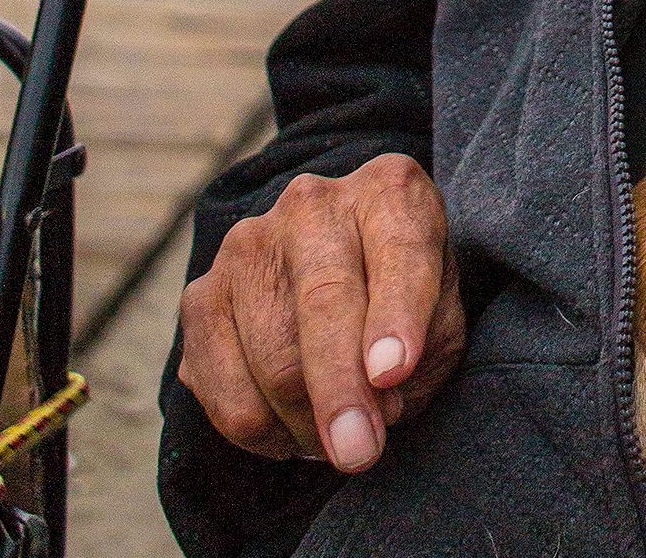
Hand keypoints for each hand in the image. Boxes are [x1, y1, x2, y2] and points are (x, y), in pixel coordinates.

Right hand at [177, 154, 465, 471]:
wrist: (336, 258)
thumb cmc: (402, 288)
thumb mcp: (443, 305)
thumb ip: (427, 345)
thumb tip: (379, 393)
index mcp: (388, 191)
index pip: (399, 250)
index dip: (396, 315)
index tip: (393, 373)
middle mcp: (313, 205)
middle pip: (323, 305)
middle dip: (341, 391)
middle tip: (360, 453)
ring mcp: (248, 245)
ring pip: (272, 359)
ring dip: (308, 422)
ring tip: (340, 434)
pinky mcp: (202, 296)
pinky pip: (221, 389)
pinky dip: (262, 431)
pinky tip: (293, 427)